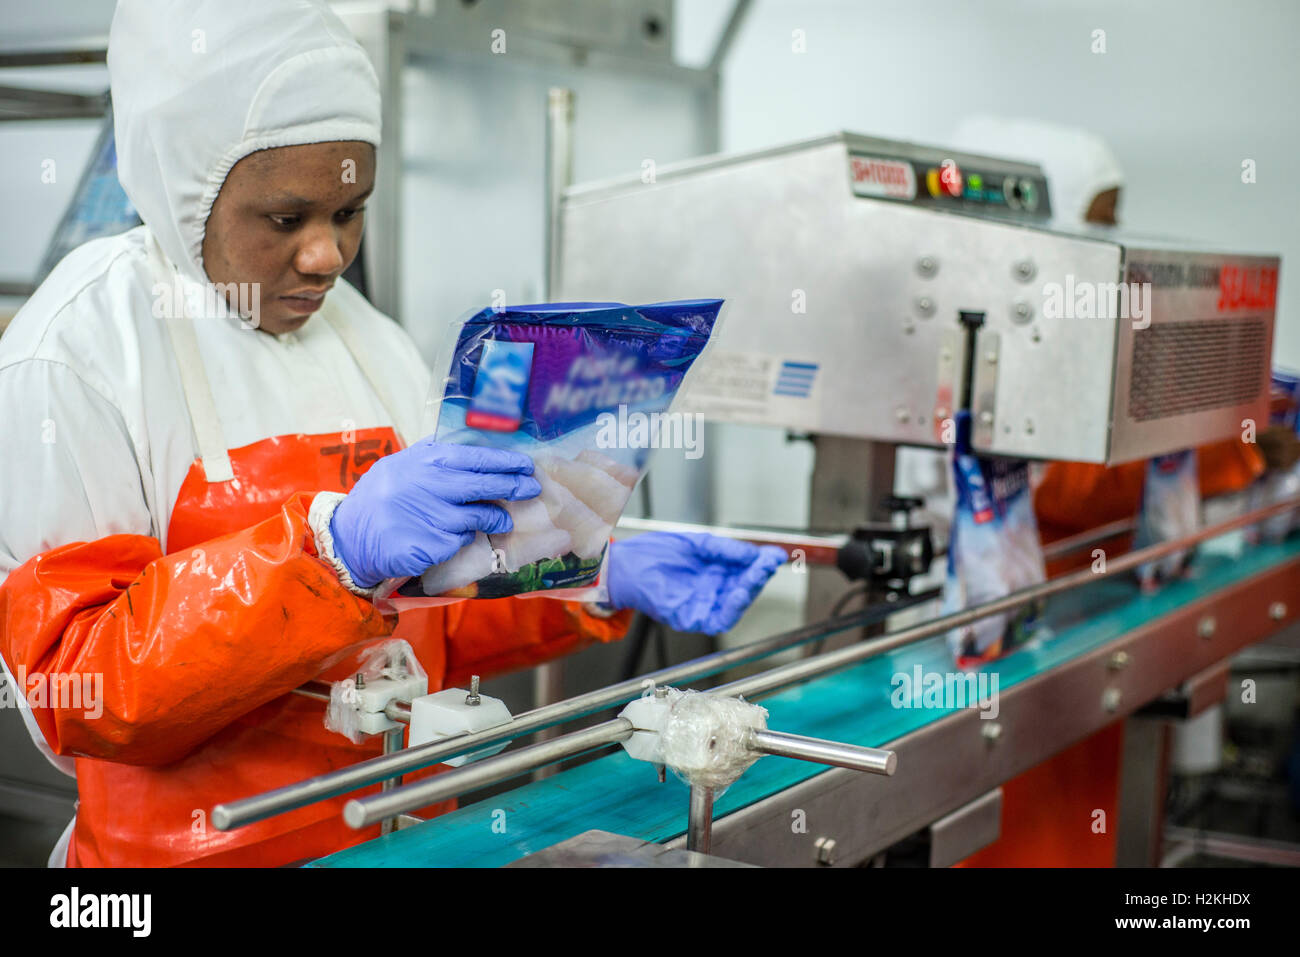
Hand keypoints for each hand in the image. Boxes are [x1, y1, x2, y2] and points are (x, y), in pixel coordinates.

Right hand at [330, 440, 539, 587]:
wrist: (351, 537)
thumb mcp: (400, 465)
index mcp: (424, 462)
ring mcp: (428, 517)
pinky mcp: (429, 545)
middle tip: (532, 489)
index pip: (474, 457)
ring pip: (476, 516)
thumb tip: (463, 438)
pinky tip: (459, 535)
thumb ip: (430, 452)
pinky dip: (464, 538)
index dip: (504, 461)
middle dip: (512, 487)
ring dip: (495, 518)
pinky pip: (460, 540)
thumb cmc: (380, 498)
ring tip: (503, 520)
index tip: (525, 464)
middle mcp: (428, 486)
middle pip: (482, 485)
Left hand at [606, 532, 786, 634]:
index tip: (774, 555)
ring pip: (734, 606)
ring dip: (748, 592)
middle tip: (767, 563)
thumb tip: (756, 554)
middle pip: (743, 590)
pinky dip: (731, 608)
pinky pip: (717, 620)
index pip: (745, 573)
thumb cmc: (656, 554)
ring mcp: (701, 606)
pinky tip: (738, 593)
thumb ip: (726, 550)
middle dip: (758, 577)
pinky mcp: (690, 618)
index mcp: (715, 574)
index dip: (761, 566)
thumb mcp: (699, 545)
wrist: (625, 564)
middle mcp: (711, 592)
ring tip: (757, 575)